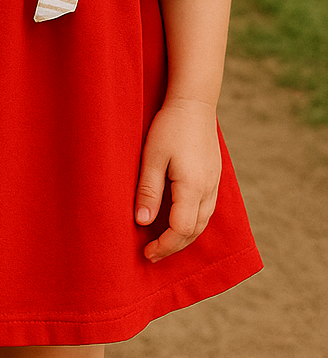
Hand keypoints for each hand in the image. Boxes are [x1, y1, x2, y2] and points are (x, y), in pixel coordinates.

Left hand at [135, 97, 221, 261]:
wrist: (194, 103)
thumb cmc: (169, 127)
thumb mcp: (152, 157)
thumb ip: (148, 191)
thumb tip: (142, 222)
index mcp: (193, 187)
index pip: (181, 230)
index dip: (164, 246)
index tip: (146, 253)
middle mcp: (208, 190)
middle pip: (194, 232)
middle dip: (173, 247)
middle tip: (152, 255)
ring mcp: (214, 185)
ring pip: (203, 223)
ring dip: (184, 237)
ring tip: (163, 242)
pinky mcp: (214, 178)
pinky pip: (206, 211)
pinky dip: (193, 223)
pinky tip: (178, 221)